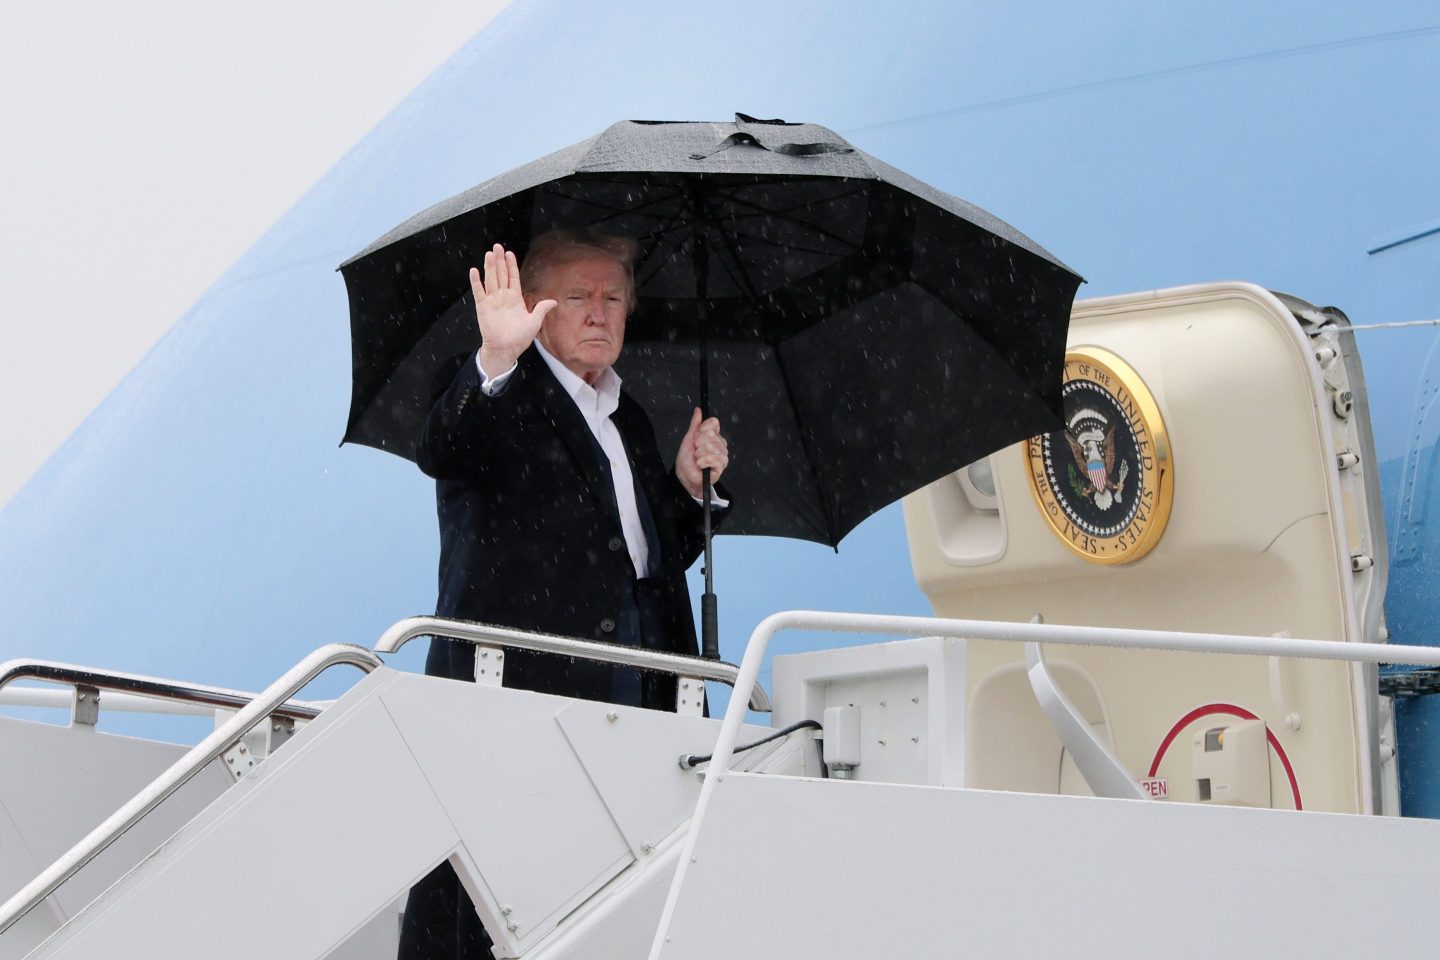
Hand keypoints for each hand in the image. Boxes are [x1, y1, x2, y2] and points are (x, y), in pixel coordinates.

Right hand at [471, 243, 555, 377]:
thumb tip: (553, 302)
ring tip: (489, 254)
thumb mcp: (534, 322)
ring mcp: (492, 301)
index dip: (511, 265)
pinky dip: (476, 282)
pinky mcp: (482, 307)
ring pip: (490, 279)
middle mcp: (503, 297)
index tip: (509, 253)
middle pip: (500, 274)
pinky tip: (474, 271)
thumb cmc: (519, 338)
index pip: (513, 277)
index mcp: (515, 298)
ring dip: (489, 266)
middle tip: (497, 247)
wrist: (505, 349)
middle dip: (499, 260)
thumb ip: (541, 309)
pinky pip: (479, 292)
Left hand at [676, 407, 728, 498]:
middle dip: (698, 444)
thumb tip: (698, 410)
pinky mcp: (722, 465)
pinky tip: (701, 466)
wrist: (685, 476)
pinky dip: (703, 463)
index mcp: (713, 434)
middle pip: (710, 434)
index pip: (713, 423)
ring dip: (699, 455)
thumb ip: (695, 424)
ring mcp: (722, 453)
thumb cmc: (687, 459)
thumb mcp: (688, 439)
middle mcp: (720, 442)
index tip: (695, 438)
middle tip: (696, 451)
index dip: (702, 429)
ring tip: (698, 459)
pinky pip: (713, 459)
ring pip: (711, 447)